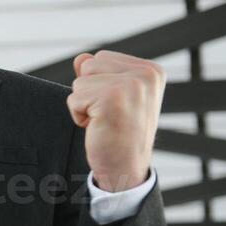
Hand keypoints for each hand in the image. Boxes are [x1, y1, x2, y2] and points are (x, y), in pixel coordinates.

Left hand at [67, 50, 163, 191]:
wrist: (126, 168)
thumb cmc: (119, 134)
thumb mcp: (114, 97)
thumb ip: (99, 74)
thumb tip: (80, 58)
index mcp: (151, 70)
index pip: (101, 58)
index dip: (99, 84)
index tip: (117, 106)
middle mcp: (145, 74)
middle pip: (89, 65)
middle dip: (89, 91)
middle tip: (109, 114)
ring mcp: (130, 85)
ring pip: (79, 82)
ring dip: (84, 104)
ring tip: (104, 121)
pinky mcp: (111, 98)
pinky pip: (74, 98)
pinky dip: (78, 116)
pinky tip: (98, 127)